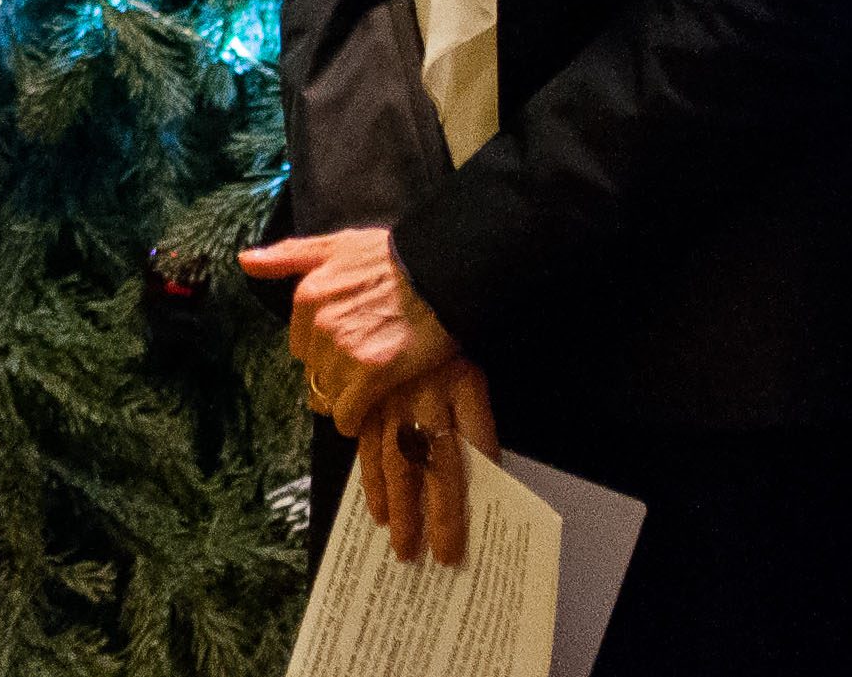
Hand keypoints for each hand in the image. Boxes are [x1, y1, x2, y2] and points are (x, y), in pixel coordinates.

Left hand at [239, 226, 458, 430]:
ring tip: (367, 393)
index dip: (322, 352)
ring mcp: (345, 351)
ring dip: (344, 397)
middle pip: (315, 370)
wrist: (441, 271)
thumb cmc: (392, 256)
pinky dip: (353, 419)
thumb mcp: (335, 245)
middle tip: (359, 373)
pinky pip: (348, 412)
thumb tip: (245, 261)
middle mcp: (319, 326)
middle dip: (333, 374)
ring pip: (329, 392)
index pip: (301, 344)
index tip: (343, 352)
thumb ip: (287, 255)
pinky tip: (363, 417)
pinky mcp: (373, 374)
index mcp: (307, 296)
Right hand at [354, 359, 497, 567]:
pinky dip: (369, 478)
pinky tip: (374, 505)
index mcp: (458, 390)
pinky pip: (364, 444)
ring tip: (399, 540)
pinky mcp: (364, 396)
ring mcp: (389, 398)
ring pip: (392, 462)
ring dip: (395, 505)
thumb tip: (487, 475)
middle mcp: (422, 399)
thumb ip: (477, 426)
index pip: (463, 459)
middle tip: (425, 555)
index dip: (454, 506)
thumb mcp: (472, 376)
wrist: (408, 296)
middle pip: (426, 469)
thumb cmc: (445, 343)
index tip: (453, 545)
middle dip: (425, 517)